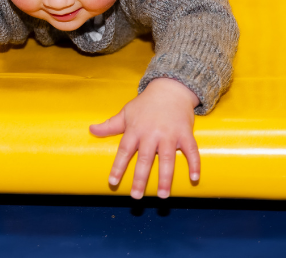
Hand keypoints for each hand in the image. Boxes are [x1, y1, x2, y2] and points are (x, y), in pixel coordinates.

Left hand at [89, 77, 199, 198]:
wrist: (170, 88)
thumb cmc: (146, 103)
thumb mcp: (126, 112)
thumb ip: (110, 125)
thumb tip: (91, 130)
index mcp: (136, 129)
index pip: (124, 150)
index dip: (118, 166)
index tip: (112, 182)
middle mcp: (152, 133)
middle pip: (145, 159)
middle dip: (140, 178)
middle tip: (136, 196)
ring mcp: (169, 134)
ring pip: (167, 159)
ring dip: (165, 178)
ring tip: (163, 196)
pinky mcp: (185, 133)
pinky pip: (191, 150)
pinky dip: (194, 164)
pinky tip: (194, 178)